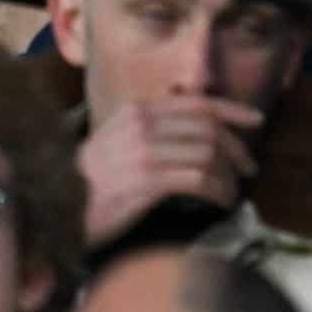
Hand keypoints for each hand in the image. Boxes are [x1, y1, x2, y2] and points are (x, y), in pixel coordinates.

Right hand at [78, 96, 264, 245]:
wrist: (55, 209)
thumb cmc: (89, 181)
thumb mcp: (117, 140)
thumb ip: (152, 129)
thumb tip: (199, 131)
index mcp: (137, 110)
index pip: (197, 102)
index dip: (232, 110)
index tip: (256, 120)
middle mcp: (141, 125)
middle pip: (207, 128)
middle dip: (236, 147)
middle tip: (250, 166)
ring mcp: (143, 152)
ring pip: (206, 154)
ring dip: (228, 174)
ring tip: (234, 189)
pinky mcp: (145, 181)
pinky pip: (197, 180)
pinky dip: (217, 190)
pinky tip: (221, 202)